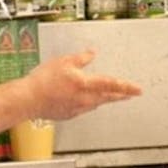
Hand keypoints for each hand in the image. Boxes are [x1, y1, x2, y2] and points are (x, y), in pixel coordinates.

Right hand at [23, 50, 140, 119]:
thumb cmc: (44, 81)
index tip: (138, 90)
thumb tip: (92, 53)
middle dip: (121, 96)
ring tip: (111, 97)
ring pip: (96, 103)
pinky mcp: (69, 114)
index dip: (127, 87)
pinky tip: (86, 100)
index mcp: (86, 84)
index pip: (113, 85)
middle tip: (130, 95)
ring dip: (105, 99)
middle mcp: (85, 99)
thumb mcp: (64, 61)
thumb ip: (81, 58)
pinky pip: (84, 108)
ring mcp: (78, 109)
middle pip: (108, 97)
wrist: (28, 99)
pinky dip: (88, 103)